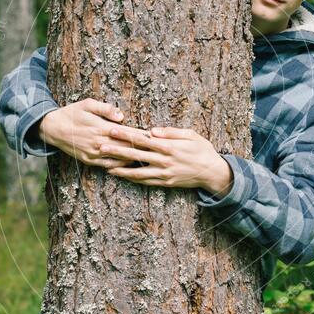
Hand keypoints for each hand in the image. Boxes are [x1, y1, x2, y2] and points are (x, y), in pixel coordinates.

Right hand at [38, 98, 147, 168]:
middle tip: (158, 150)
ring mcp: (94, 154)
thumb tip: (121, 116)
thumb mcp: (88, 104)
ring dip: (133, 159)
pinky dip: (120, 166)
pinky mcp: (89, 161)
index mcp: (100, 128)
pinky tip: (130, 166)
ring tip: (148, 159)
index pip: (127, 133)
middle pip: (126, 147)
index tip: (155, 136)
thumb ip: (106, 109)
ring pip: (119, 159)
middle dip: (142, 148)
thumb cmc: (72, 112)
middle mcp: (98, 143)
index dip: (142, 135)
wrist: (53, 128)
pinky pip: (109, 166)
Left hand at [101, 123, 233, 194]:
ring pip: (137, 172)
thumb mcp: (191, 135)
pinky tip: (122, 176)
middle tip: (100, 147)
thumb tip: (153, 130)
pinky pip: (145, 181)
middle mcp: (164, 161)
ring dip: (120, 169)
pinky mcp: (165, 183)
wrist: (212, 172)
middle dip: (117, 151)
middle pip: (136, 155)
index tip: (112, 131)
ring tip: (105, 166)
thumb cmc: (202, 150)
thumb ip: (171, 132)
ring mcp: (164, 174)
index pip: (142, 139)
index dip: (126, 135)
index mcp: (169, 147)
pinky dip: (132, 179)